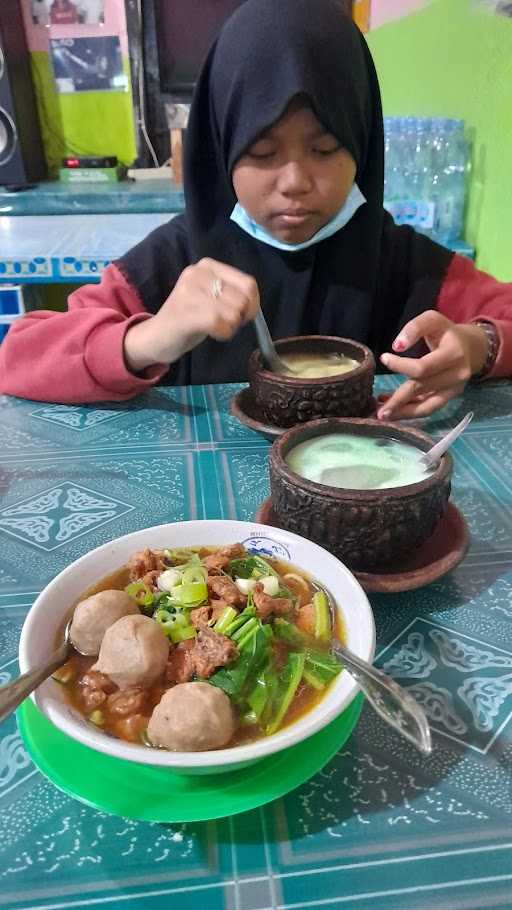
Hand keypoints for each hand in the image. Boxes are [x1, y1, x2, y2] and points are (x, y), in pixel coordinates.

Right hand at [124, 258, 259, 371]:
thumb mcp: (213, 298)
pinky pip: (218, 322)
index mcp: (207, 266)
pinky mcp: (184, 312)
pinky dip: (222, 333)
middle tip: (222, 323)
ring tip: (213, 328)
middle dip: (239, 318)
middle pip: (242, 300)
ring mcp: (188, 291)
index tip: (242, 317)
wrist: (156, 336)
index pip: (248, 284)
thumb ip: (233, 294)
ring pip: (232, 312)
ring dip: (230, 327)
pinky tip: (212, 334)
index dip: (253, 305)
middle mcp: (197, 273)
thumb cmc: (189, 318)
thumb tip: (253, 304)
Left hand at [376, 310, 488, 418]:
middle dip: (398, 400)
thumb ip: (415, 328)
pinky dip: (411, 411)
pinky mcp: (450, 397)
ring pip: (428, 406)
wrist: (472, 347)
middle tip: (376, 410)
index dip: (401, 365)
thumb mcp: (433, 320)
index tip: (383, 358)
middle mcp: (457, 374)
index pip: (424, 366)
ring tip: (383, 416)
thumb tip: (397, 346)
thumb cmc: (446, 332)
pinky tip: (395, 410)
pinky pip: (430, 408)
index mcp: (454, 353)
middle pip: (423, 388)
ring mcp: (455, 388)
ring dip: (404, 413)